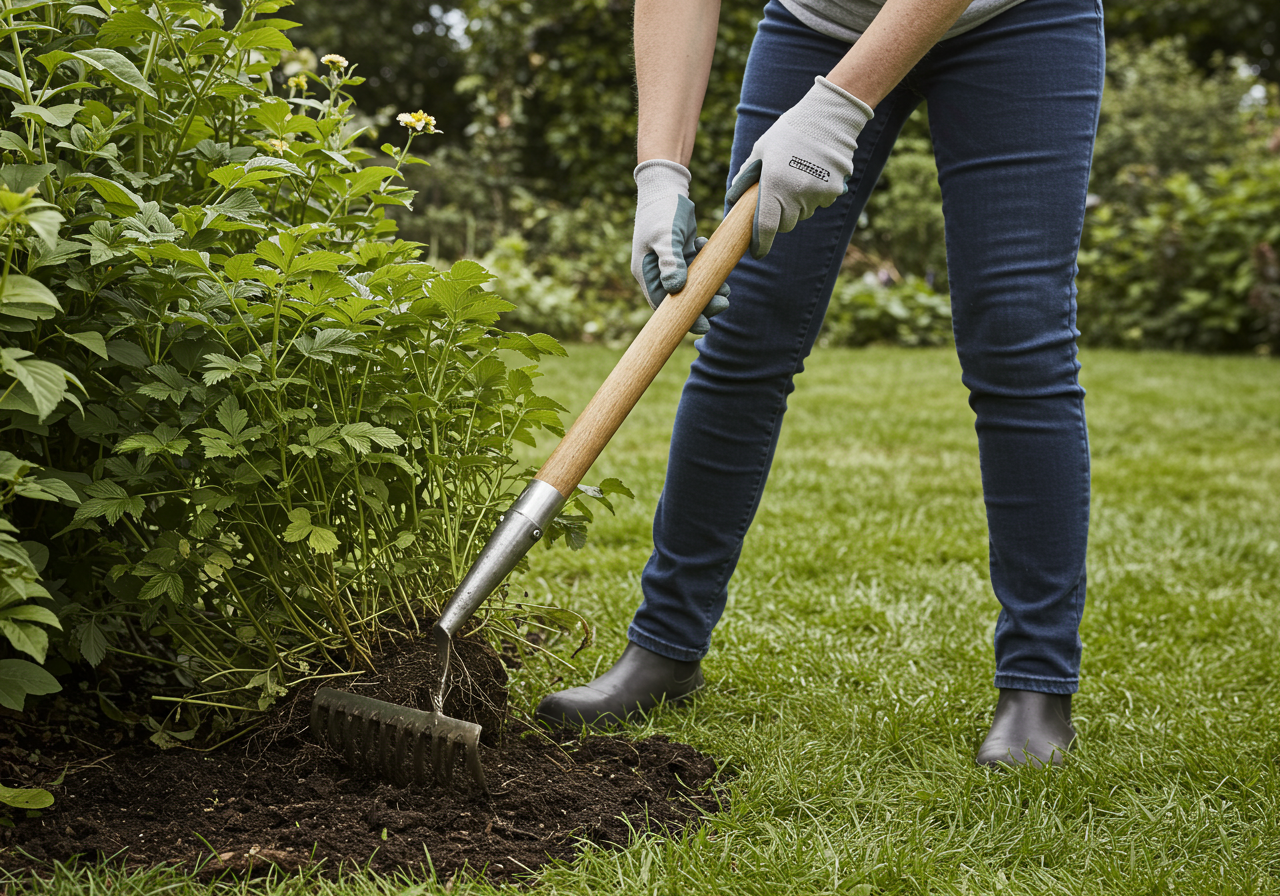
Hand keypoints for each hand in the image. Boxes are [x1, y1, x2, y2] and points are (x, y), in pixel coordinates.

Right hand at [631, 159, 729, 335]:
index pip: (663, 305)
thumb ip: (671, 262)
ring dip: (709, 290)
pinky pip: (697, 270)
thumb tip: (675, 288)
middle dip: (702, 305)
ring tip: (727, 292)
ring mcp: (670, 263)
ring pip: (691, 286)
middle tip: (724, 304)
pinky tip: (719, 267)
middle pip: (679, 299)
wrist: (665, 186)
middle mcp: (657, 271)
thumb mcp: (666, 236)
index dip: (683, 319)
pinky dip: (709, 271)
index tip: (704, 326)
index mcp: (647, 272)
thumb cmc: (663, 211)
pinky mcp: (682, 253)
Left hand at [726, 76, 872, 258]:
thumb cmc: (788, 132)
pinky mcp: (833, 191)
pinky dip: (814, 196)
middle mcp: (796, 194)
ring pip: (803, 214)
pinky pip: (819, 203)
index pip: (766, 227)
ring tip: (797, 177)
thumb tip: (732, 200)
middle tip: (777, 199)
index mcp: (774, 185)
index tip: (757, 252)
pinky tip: (813, 173)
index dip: (761, 244)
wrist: (828, 117)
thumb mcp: (761, 150)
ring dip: (797, 206)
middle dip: (779, 218)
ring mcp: (817, 194)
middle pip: (786, 224)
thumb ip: (746, 177)